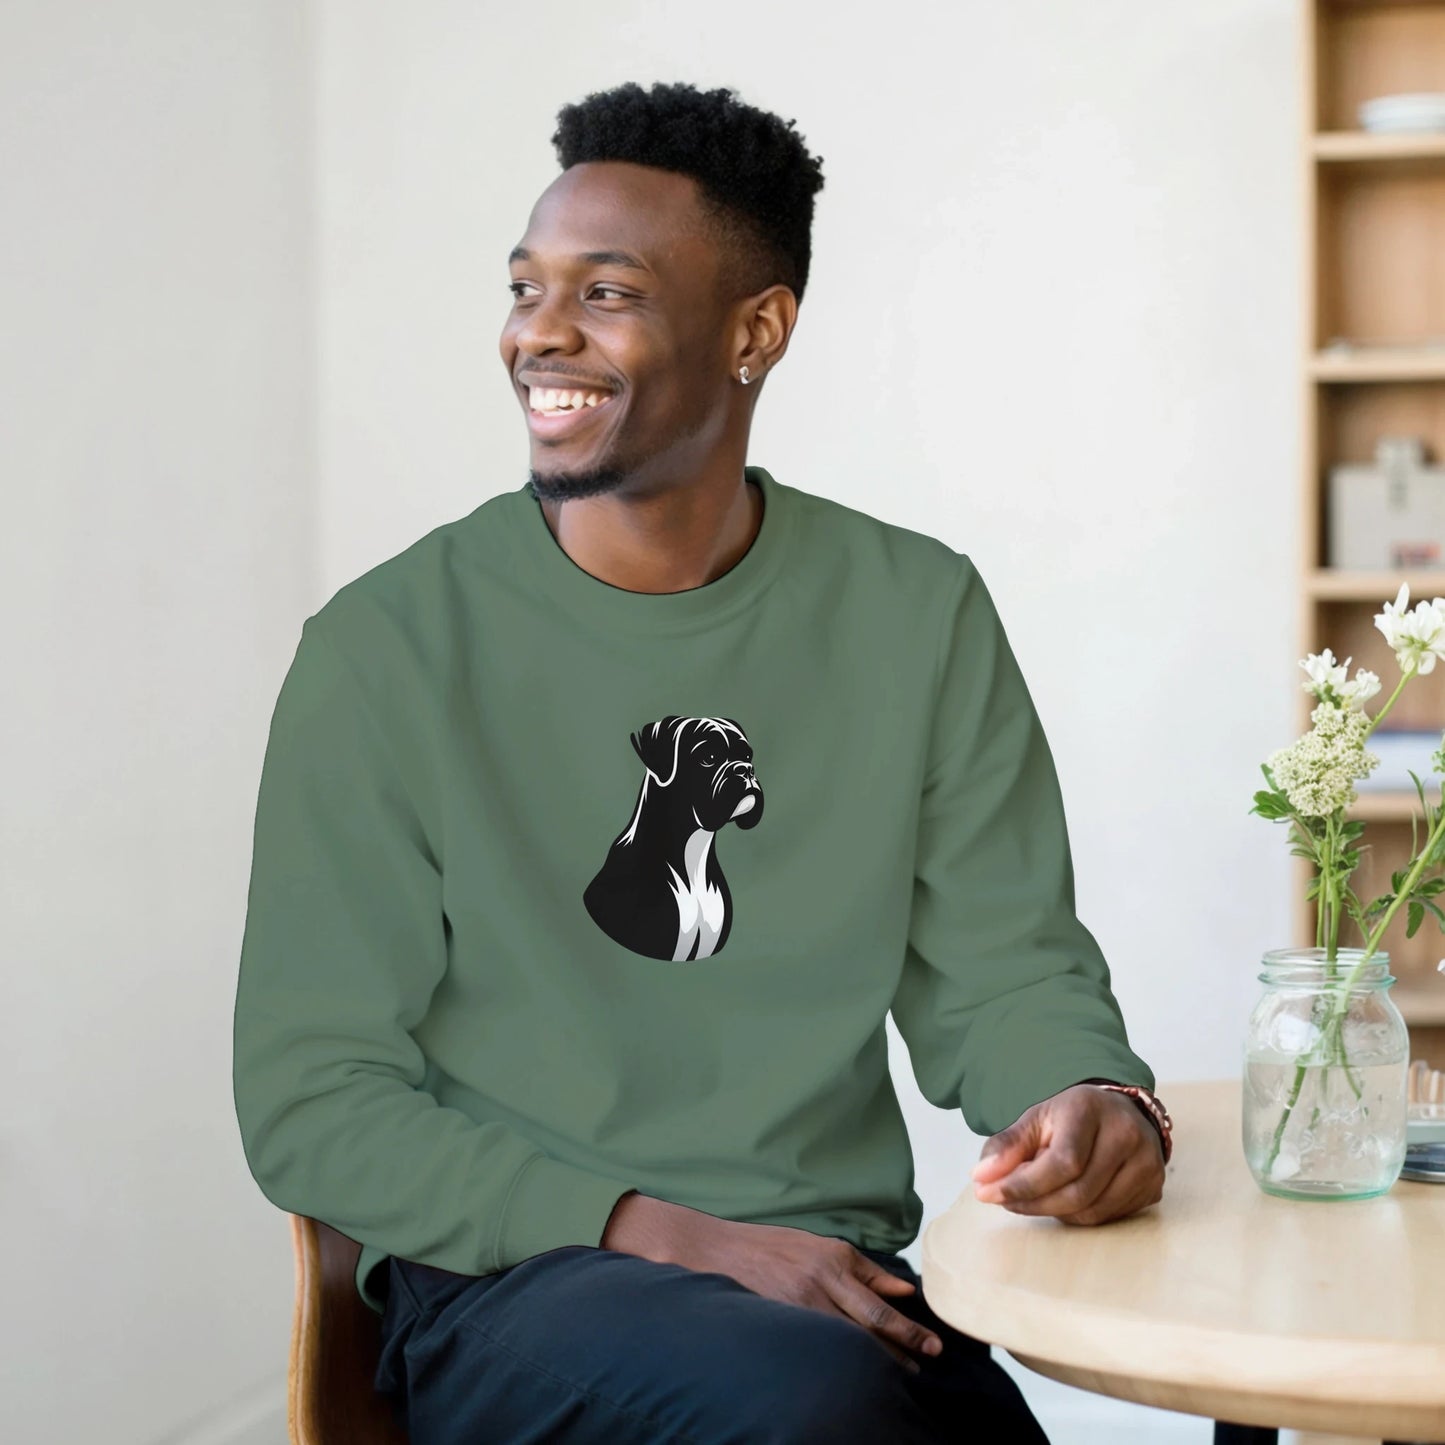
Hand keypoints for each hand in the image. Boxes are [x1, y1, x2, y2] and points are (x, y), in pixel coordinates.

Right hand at [600, 1192, 942, 1372]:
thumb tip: (906, 1289)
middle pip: (866, 1329)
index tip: (932, 1348)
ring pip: (843, 1344)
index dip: (907, 1331)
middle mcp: (817, 1284)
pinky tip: (849, 1377)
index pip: (879, 1305)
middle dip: (897, 1354)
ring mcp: (796, 1307)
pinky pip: (815, 1349)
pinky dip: (836, 1363)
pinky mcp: (778, 1323)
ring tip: (893, 1382)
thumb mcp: (822, 1246)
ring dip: (871, 1365)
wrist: (717, 1251)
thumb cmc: (774, 1246)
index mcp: (832, 1261)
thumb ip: (865, 1270)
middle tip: (919, 1374)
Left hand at [970, 1084, 1165, 1224]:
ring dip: (1055, 1211)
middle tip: (1005, 1200)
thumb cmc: (1071, 1118)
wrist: (1118, 1112)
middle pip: (1077, 1192)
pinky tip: (1064, 1198)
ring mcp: (1147, 1162)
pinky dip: (1078, 1215)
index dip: (1024, 1185)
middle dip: (1033, 1203)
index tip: (989, 1194)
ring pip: (1093, 1211)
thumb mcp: (1035, 1120)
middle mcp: (1126, 1134)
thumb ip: (1007, 1146)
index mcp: (1091, 1110)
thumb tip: (981, 1178)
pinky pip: (1109, 1217)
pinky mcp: (1154, 1186)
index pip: (1062, 1162)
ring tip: (1035, 1196)